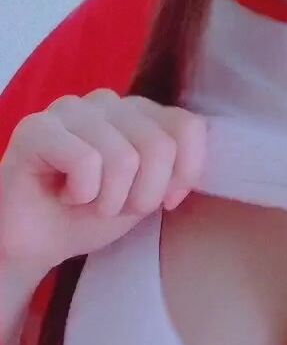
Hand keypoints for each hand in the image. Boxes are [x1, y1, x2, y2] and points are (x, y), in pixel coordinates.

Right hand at [0, 89, 206, 275]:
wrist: (36, 242)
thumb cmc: (91, 214)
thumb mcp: (148, 194)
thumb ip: (175, 170)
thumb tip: (193, 167)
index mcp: (141, 111)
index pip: (188, 128)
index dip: (183, 175)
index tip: (162, 201)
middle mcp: (109, 101)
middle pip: (160, 148)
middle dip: (142, 196)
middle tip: (112, 206)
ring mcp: (71, 109)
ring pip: (124, 159)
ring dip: (108, 201)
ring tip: (86, 201)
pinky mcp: (38, 128)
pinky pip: (86, 162)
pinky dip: (81, 195)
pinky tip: (63, 194)